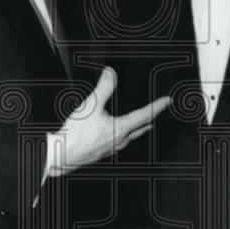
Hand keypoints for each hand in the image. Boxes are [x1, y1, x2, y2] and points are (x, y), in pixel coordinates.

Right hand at [46, 67, 169, 176]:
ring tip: (144, 123)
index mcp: (120, 128)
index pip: (145, 115)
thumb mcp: (91, 105)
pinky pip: (120, 141)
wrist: (62, 155)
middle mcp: (120, 140)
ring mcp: (112, 148)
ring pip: (131, 136)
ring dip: (139, 127)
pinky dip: (126, 134)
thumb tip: (111, 73)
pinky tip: (119, 133)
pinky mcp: (103, 152)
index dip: (157, 106)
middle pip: (141, 128)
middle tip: (158, 111)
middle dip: (151, 118)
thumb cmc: (76, 133)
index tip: (168, 101)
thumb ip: (104, 88)